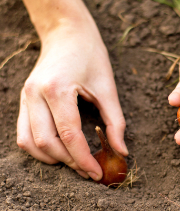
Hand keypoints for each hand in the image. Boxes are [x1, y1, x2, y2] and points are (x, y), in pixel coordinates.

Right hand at [17, 5, 127, 180]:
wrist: (67, 34)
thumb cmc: (91, 56)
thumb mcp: (108, 89)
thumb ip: (115, 123)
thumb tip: (122, 152)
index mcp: (57, 89)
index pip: (70, 135)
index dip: (84, 159)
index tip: (97, 174)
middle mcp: (34, 95)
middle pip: (47, 143)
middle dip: (70, 162)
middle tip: (89, 171)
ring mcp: (25, 98)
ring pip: (30, 143)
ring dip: (53, 159)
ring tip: (76, 163)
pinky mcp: (24, 101)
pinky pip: (24, 135)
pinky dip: (41, 149)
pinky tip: (60, 152)